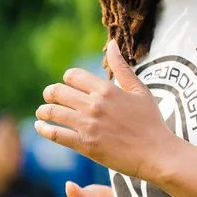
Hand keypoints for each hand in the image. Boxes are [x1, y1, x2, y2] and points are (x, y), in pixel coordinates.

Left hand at [35, 40, 182, 181]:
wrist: (156, 153)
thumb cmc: (151, 121)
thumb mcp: (139, 90)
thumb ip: (122, 67)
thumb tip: (112, 43)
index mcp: (106, 89)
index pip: (73, 76)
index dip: (67, 79)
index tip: (67, 85)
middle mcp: (94, 104)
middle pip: (58, 92)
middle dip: (50, 93)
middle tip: (49, 97)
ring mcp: (88, 125)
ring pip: (53, 112)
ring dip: (43, 111)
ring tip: (41, 113)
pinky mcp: (85, 145)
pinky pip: (56, 134)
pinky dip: (44, 129)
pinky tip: (40, 127)